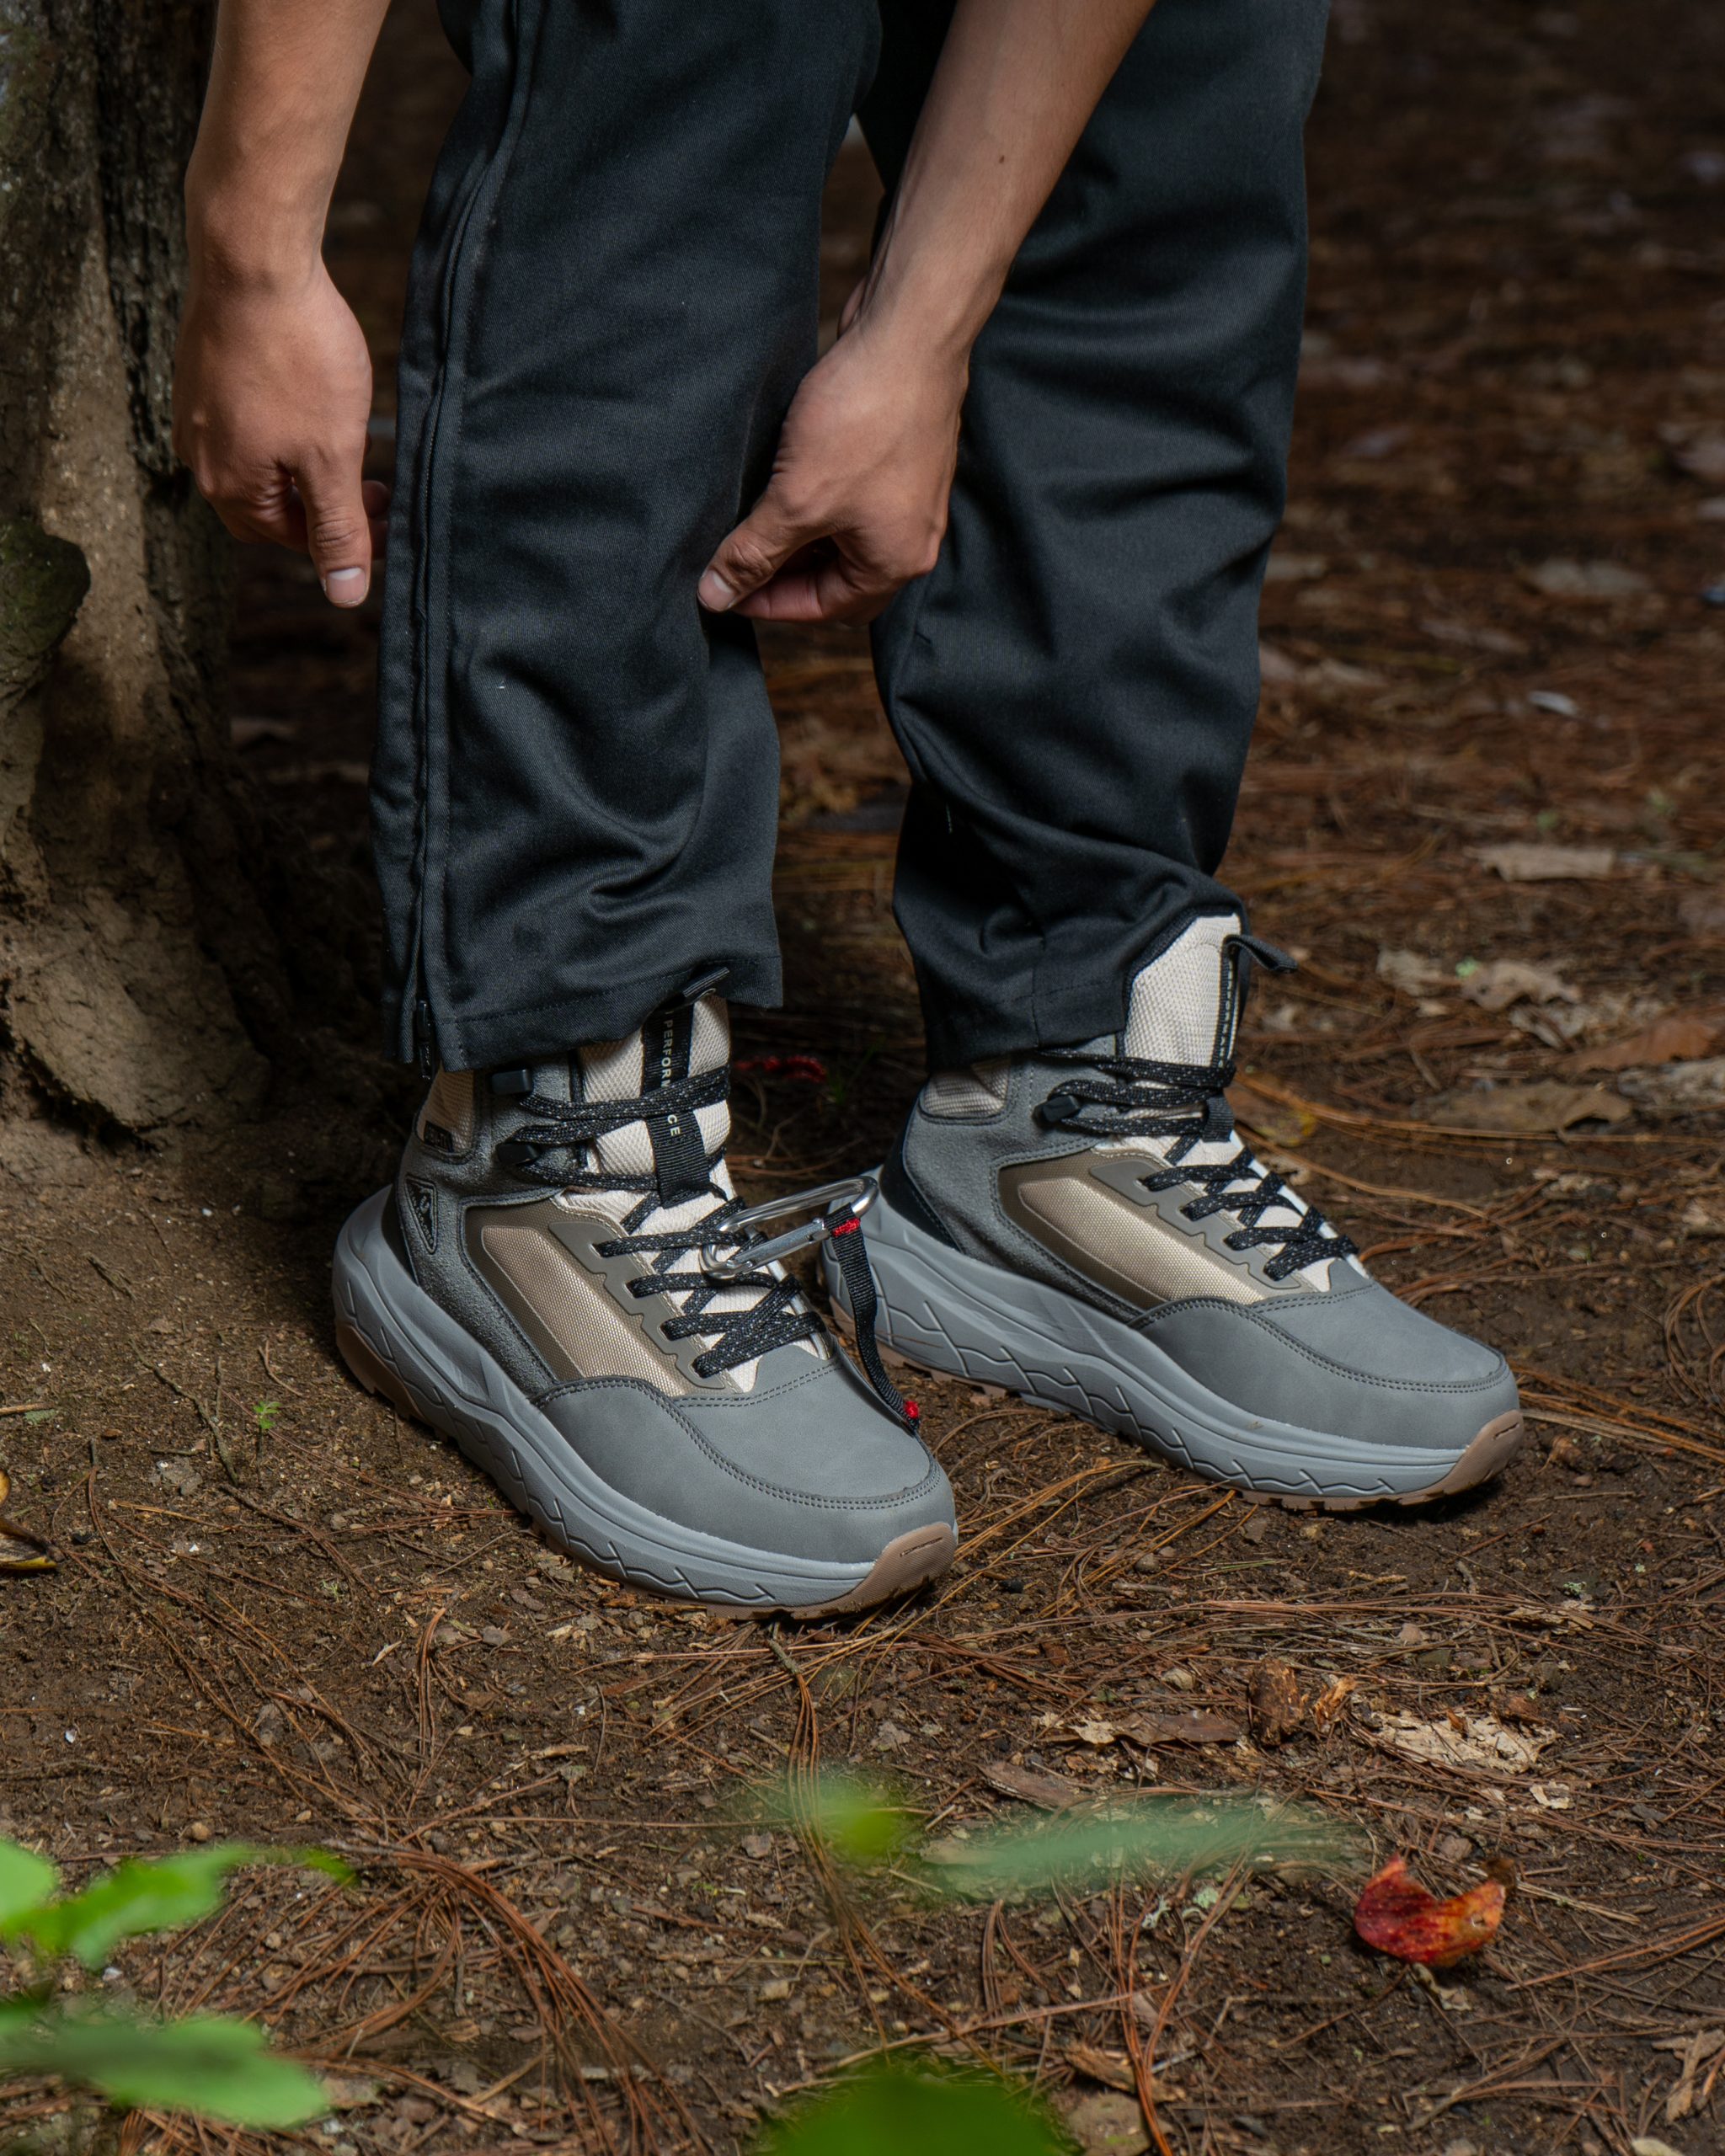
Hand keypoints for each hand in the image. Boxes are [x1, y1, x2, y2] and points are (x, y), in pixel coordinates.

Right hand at [173, 260, 387, 606]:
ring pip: (261, 461)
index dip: (345, 538)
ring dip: (306, 465)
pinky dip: (285, 426)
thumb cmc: (297, 357)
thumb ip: (338, 528)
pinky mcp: (202, 369)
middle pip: (271, 506)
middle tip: (376, 486)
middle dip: (324, 504)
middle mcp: (200, 454)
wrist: (252, 257)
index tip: (388, 518)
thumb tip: (344, 595)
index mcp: (229, 486)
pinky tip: (314, 399)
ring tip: (347, 441)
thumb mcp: (331, 457)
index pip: (291, 539)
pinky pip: (248, 420)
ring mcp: (195, 408)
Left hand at [698, 300, 965, 624]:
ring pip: (842, 537)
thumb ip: (753, 554)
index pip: (822, 608)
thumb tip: (715, 596)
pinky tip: (781, 480)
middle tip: (734, 559)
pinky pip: (852, 500)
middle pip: (836, 579)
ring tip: (750, 518)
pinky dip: (816, 501)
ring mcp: (909, 497)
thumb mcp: (794, 502)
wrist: (910, 334)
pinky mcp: (900, 457)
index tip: (721, 588)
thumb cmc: (862, 421)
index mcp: (894, 564)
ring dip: (798, 535)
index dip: (767, 603)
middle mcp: (910, 538)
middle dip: (785, 573)